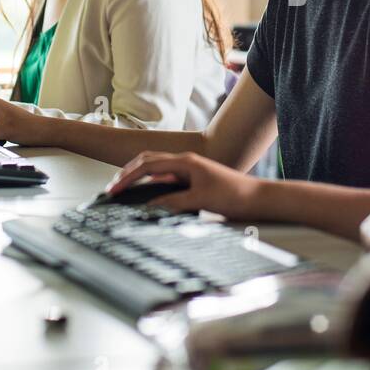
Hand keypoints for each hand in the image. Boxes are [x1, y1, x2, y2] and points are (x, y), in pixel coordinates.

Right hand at [107, 152, 261, 218]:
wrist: (257, 199)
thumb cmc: (234, 195)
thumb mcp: (200, 200)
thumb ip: (173, 202)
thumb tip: (150, 207)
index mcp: (185, 162)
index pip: (148, 166)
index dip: (128, 177)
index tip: (114, 189)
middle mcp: (186, 163)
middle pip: (149, 162)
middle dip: (128, 173)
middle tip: (113, 187)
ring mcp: (189, 171)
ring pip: (157, 169)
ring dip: (139, 177)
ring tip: (124, 190)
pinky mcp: (193, 181)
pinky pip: (166, 180)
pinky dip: (152, 185)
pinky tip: (147, 196)